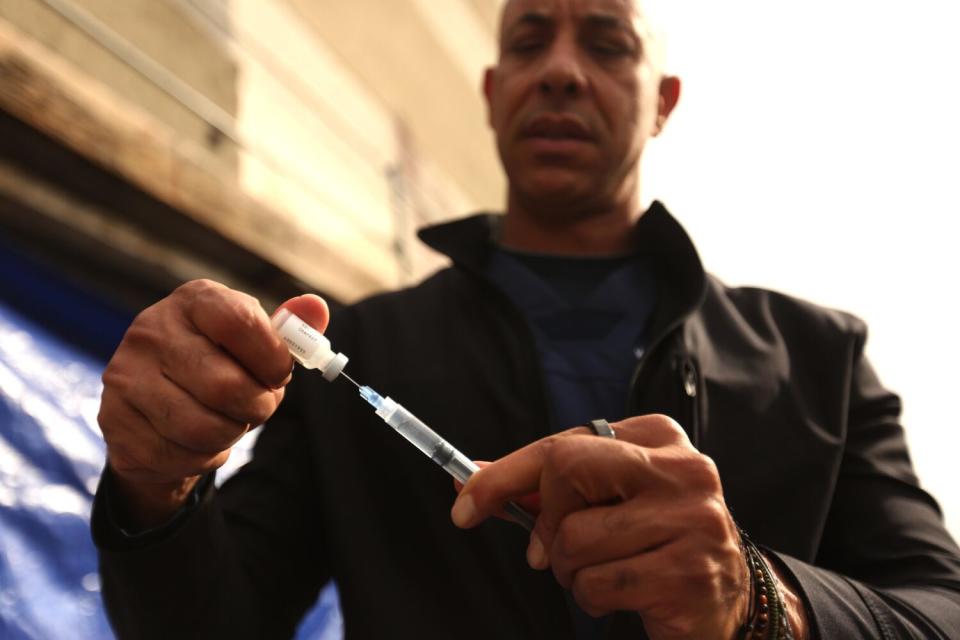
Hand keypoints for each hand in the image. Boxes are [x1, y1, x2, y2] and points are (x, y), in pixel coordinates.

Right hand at [98, 279, 328, 527]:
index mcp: (195, 301)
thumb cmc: (223, 363)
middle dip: (258, 406)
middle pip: (225, 385)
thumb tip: (315, 308)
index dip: (272, 358)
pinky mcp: (114, 420)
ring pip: (202, 427)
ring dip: (232, 433)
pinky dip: (204, 456)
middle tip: (259, 406)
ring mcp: (125, 375)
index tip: (279, 374)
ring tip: (230, 421)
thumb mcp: (257, 340)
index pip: (240, 322)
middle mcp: (151, 330)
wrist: (160, 403)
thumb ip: (291, 328)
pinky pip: (178, 454)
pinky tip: (201, 440)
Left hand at [451, 415, 748, 639]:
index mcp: (658, 438)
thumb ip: (546, 486)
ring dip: (570, 570)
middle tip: (548, 551)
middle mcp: (682, 469)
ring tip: (603, 572)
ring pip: (574, 538)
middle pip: (565, 470)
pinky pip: (597, 584)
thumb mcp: (606, 500)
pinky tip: (623, 594)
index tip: (464, 502)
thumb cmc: (652, 541)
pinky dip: (593, 598)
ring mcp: (691, 519)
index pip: (562, 444)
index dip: (503, 474)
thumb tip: (471, 475)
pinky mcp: (689, 572)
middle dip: (544, 521)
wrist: (728, 598)